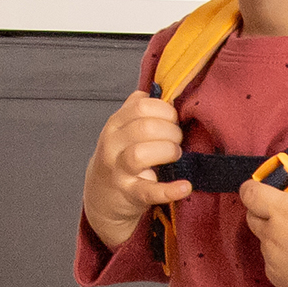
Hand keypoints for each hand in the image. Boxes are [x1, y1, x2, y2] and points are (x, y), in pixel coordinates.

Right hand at [83, 91, 189, 250]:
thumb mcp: (124, 129)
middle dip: (170, 131)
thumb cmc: (121, 156)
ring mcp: (118, 170)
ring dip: (167, 152)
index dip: (164, 110)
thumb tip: (166, 92)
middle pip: (144, 128)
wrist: (102, 194)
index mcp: (115, 123)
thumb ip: (140, 110)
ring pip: (140, 154)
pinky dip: (169, 190)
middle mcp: (112, 144)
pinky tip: (185, 186)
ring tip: (175, 156)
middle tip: (176, 140)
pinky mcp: (129, 193)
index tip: (173, 120)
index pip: (141, 105)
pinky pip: (149, 191)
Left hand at [237, 179, 287, 286]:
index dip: (252, 187)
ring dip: (276, 235)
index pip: (249, 193)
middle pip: (252, 216)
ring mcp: (272, 257)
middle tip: (287, 212)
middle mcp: (272, 233)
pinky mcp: (276, 277)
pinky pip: (272, 261)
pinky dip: (282, 257)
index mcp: (283, 210)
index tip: (260, 187)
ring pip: (264, 240)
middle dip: (264, 211)